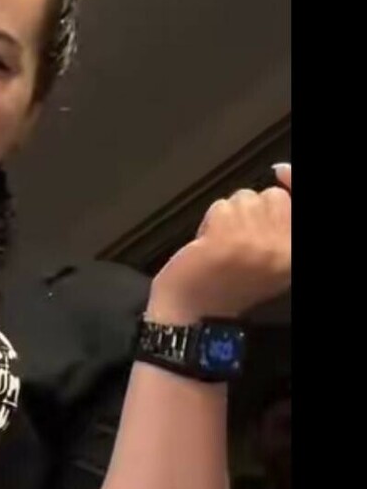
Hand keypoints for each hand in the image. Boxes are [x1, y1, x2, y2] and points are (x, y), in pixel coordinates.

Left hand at [149, 164, 290, 322]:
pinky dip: (210, 223)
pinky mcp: (228, 238)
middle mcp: (284, 248)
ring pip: (244, 198)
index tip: (281, 171)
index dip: (292, 181)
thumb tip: (283, 171)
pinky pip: (221, 207)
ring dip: (228, 216)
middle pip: (273, 197)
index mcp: (293, 255)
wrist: (193, 316)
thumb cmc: (228, 288)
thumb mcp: (269, 259)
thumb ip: (281, 223)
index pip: (295, 204)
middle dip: (252, 209)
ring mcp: (256, 242)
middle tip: (239, 238)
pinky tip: (208, 248)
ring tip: (222, 245)